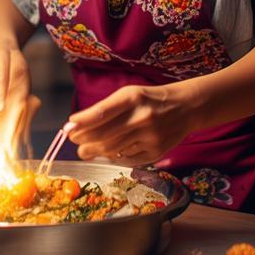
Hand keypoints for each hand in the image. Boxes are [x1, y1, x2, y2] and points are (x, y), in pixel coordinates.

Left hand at [68, 83, 192, 166]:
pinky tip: (108, 153)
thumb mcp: (129, 95)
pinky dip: (113, 157)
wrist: (185, 108)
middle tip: (75, 143)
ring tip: (86, 150)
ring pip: (113, 150)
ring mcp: (150, 136)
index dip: (81, 122)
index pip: (101, 112)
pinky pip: (127, 159)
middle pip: (103, 136)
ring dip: (95, 152)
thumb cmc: (149, 100)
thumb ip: (105, 109)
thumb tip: (76, 125)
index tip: (69, 127)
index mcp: (133, 98)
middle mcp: (142, 117)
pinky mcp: (156, 152)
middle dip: (83, 142)